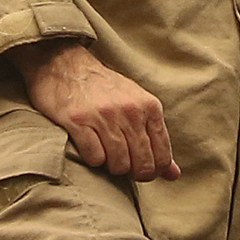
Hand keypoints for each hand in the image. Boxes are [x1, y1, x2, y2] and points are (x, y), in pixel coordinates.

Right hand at [16, 38, 175, 179]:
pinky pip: (95, 157)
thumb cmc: (104, 89)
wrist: (66, 65)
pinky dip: (93, 159)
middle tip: (123, 166)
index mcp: (149, 106)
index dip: (154, 170)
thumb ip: (156, 138)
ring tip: (106, 156)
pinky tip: (90, 147)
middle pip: (142, 164)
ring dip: (112, 167)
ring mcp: (104, 115)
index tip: (142, 170)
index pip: (163, 155)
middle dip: (134, 173)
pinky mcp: (78, 121)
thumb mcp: (137, 105)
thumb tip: (174, 174)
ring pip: (119, 164)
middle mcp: (130, 110)